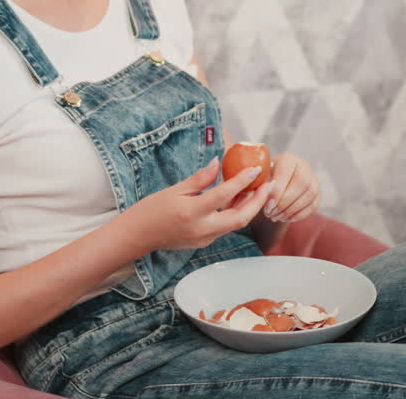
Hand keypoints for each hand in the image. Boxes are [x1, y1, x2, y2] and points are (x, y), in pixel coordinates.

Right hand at [124, 157, 270, 252]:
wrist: (138, 236)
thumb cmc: (151, 210)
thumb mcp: (174, 190)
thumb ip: (200, 179)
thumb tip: (218, 163)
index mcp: (192, 212)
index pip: (224, 195)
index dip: (242, 181)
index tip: (255, 169)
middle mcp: (202, 229)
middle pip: (240, 217)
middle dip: (257, 201)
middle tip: (267, 185)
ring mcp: (204, 239)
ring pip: (235, 223)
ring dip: (248, 207)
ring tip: (255, 189)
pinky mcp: (203, 242)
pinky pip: (225, 227)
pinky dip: (234, 213)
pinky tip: (236, 200)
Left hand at [262, 152, 319, 222]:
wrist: (278, 181)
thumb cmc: (266, 179)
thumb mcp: (261, 178)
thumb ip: (262, 184)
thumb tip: (264, 194)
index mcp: (288, 159)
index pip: (286, 173)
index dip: (277, 191)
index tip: (267, 205)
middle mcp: (304, 166)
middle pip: (301, 184)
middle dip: (285, 203)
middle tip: (271, 214)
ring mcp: (314, 179)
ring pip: (309, 195)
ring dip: (291, 210)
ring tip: (276, 217)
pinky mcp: (318, 193)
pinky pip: (313, 205)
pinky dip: (299, 215)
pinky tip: (286, 218)